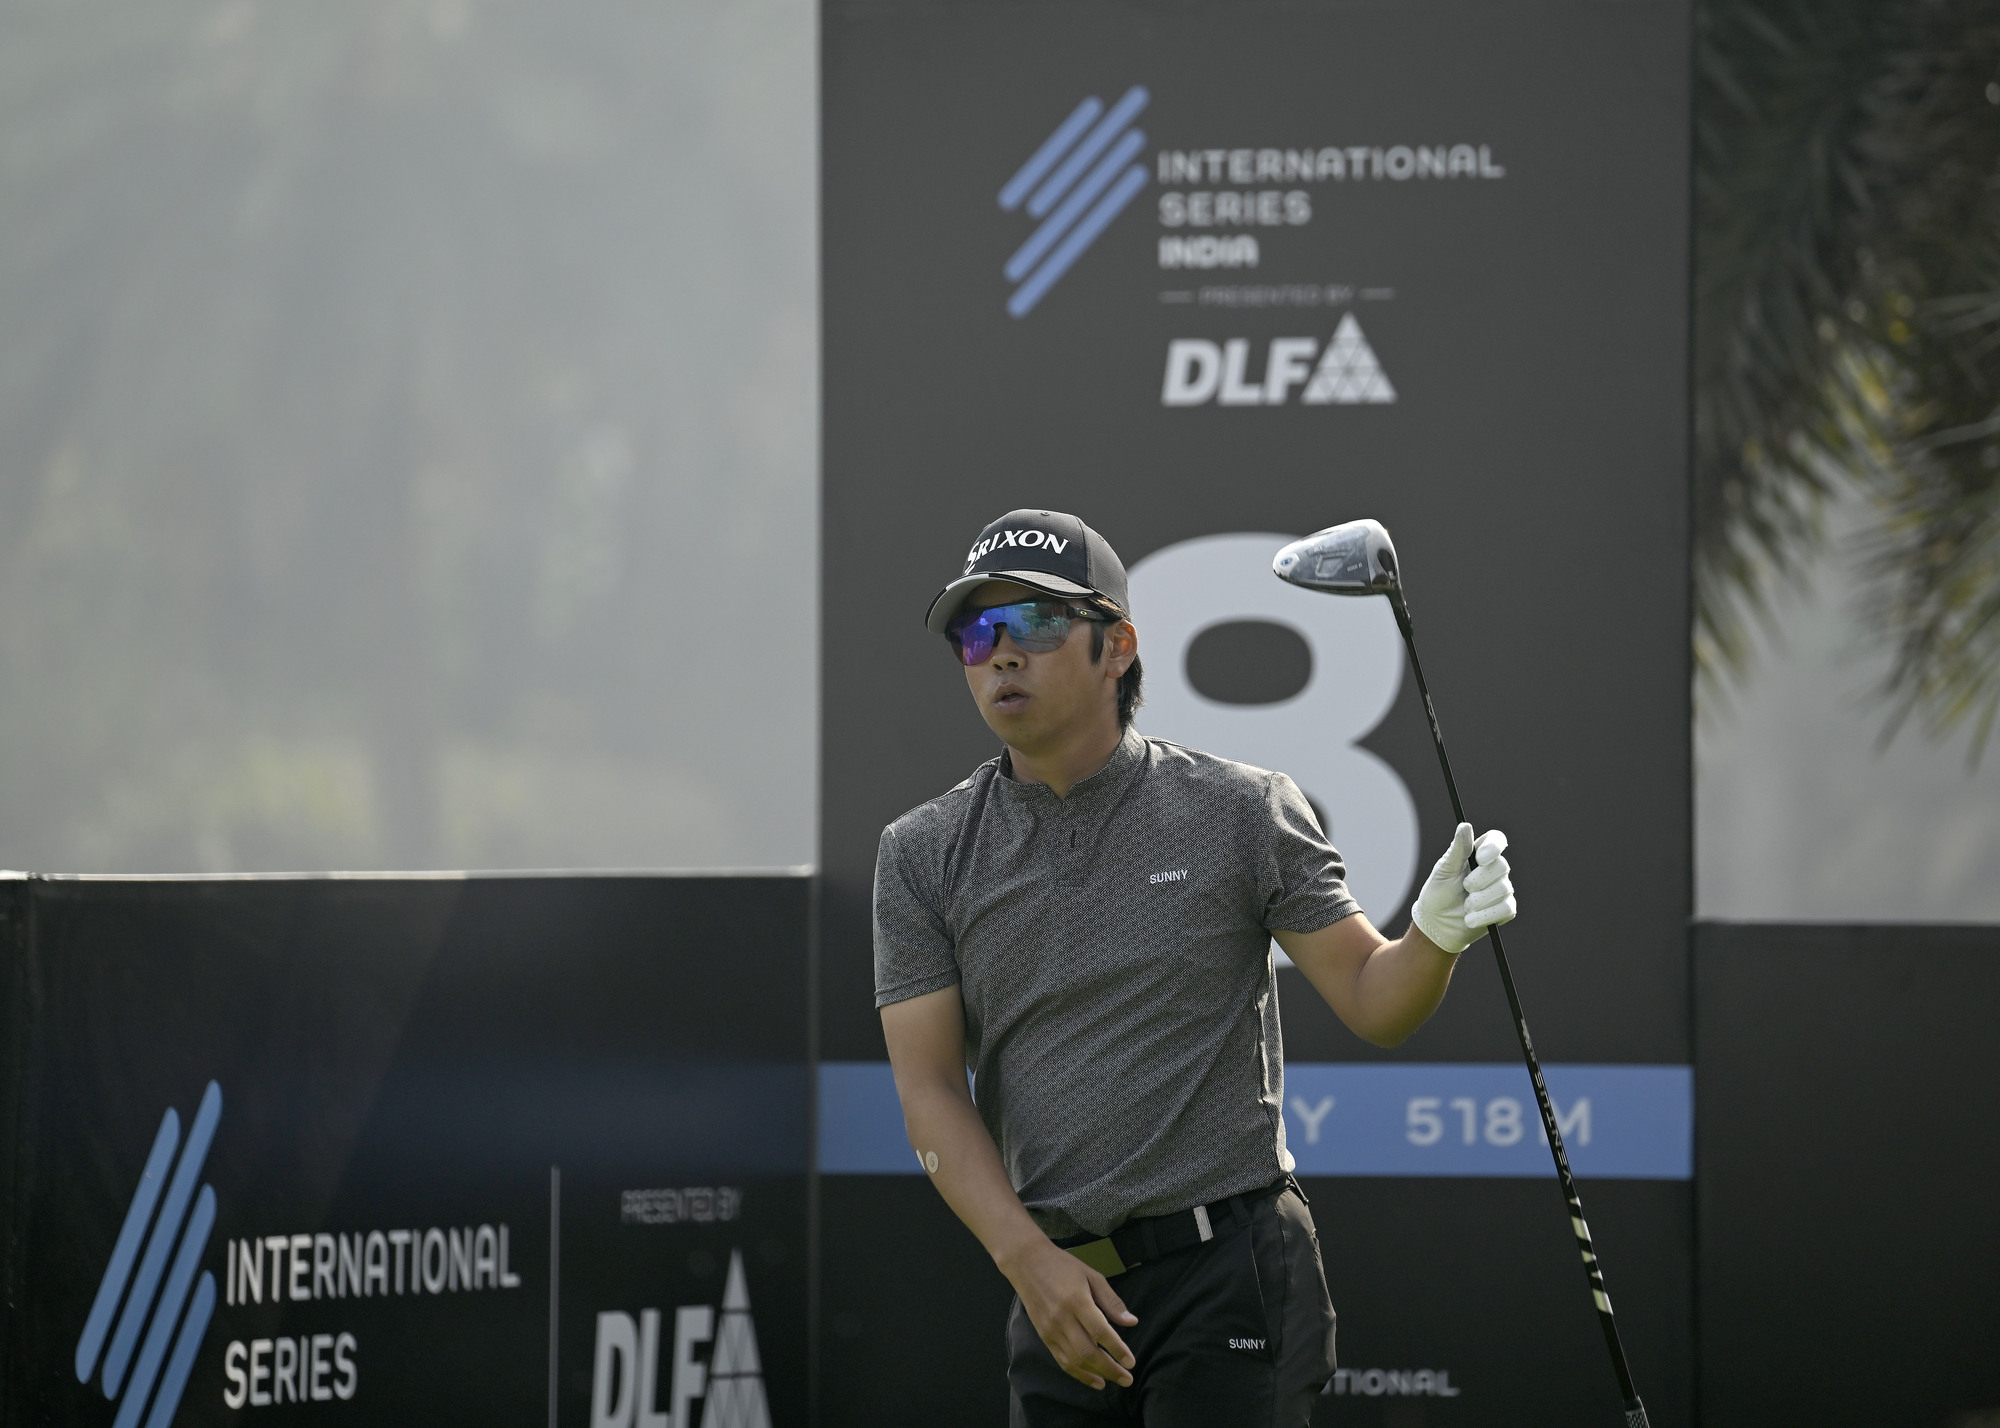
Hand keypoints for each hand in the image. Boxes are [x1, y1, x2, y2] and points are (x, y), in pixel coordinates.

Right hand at [1002, 1238, 1138, 1389]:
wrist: (1026, 1263)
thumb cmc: (1062, 1266)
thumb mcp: (1091, 1275)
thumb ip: (1111, 1301)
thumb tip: (1132, 1322)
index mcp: (1077, 1300)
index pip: (1100, 1331)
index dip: (1117, 1349)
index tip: (1131, 1362)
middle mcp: (1062, 1318)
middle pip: (1088, 1351)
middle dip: (1110, 1369)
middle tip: (1127, 1379)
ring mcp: (1051, 1329)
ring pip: (1075, 1360)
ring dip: (1095, 1374)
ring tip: (1113, 1381)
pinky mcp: (1044, 1336)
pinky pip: (1062, 1360)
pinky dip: (1078, 1373)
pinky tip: (1093, 1379)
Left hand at [1409, 822, 1516, 955]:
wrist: (1437, 925)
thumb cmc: (1437, 894)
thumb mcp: (1444, 870)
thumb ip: (1457, 850)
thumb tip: (1465, 826)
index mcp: (1478, 854)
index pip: (1497, 840)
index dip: (1493, 847)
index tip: (1480, 858)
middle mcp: (1492, 870)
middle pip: (1502, 866)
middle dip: (1480, 880)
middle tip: (1464, 888)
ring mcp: (1501, 889)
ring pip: (1504, 889)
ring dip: (1479, 900)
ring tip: (1465, 907)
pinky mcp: (1504, 910)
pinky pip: (1506, 909)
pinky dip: (1486, 915)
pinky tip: (1470, 919)